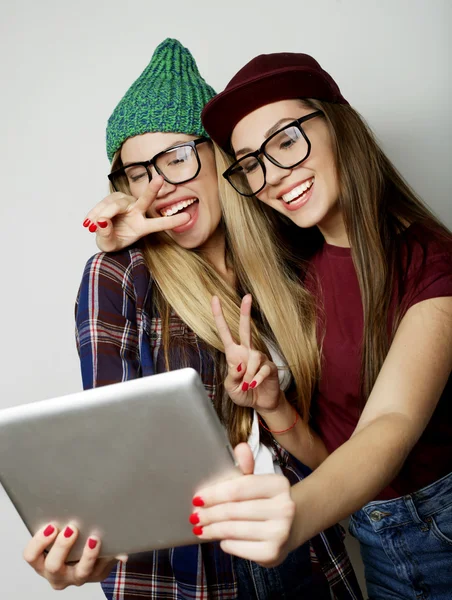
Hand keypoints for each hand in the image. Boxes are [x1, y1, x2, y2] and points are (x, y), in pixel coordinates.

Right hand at [23, 522, 125, 589]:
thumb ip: (54, 525)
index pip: (31, 556)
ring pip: (81, 572)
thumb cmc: (67, 541)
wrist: (85, 558)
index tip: (51, 526)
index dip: (39, 542)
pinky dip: (112, 558)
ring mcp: (77, 577)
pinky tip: (119, 552)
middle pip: (53, 566)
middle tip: (72, 529)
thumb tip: (55, 507)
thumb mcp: (56, 534)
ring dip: (88, 556)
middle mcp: (57, 575)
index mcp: (42, 562)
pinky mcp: (96, 576)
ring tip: (94, 539)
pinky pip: (103, 569)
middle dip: (62, 547)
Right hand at [83, 176, 189, 251]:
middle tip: (160, 179)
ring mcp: (126, 204)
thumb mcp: (109, 245)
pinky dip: (95, 212)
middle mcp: (137, 212)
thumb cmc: (112, 241)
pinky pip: (104, 203)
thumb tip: (102, 222)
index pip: (159, 224)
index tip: (188, 217)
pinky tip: (89, 222)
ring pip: (116, 204)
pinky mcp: (115, 198)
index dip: (172, 221)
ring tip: (93, 226)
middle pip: (145, 200)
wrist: (104, 236)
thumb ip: (107, 236)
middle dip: (152, 189)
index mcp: (142, 227)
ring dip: (104, 213)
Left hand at [190, 443, 294, 566]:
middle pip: (233, 510)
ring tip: (200, 528)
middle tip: (194, 516)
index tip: (198, 498)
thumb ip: (246, 466)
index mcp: (279, 485)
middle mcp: (284, 508)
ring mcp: (280, 532)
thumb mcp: (258, 481)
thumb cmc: (267, 501)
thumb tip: (241, 447)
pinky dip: (225, 543)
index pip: (238, 489)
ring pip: (233, 530)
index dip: (214, 494)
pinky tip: (220, 539)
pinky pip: (238, 547)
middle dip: (209, 514)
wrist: (292, 526)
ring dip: (212, 529)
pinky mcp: (272, 553)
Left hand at [212, 294, 280, 411]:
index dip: (219, 316)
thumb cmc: (243, 393)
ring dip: (248, 374)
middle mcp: (246, 352)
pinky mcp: (270, 367)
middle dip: (245, 312)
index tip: (215, 299)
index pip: (225, 332)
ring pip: (254, 357)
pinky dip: (256, 379)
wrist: (261, 403)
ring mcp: (259, 358)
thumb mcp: (231, 387)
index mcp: (233, 354)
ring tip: (248, 386)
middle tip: (247, 296)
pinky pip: (263, 369)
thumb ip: (232, 376)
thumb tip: (239, 365)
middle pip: (245, 329)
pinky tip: (254, 385)